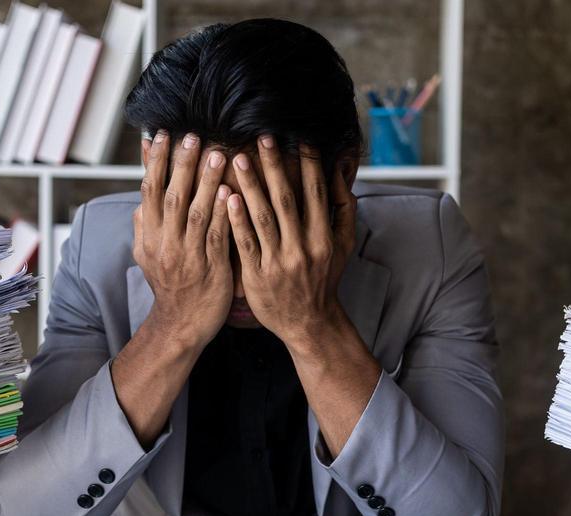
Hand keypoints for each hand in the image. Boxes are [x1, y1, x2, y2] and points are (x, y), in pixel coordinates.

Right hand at [133, 130, 232, 350]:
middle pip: (171, 196)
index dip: (154, 162)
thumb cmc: (170, 286)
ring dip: (205, 182)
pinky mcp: (210, 268)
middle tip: (192, 136)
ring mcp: (187, 256)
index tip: (162, 135)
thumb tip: (140, 197)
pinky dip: (220, 213)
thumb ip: (144, 225)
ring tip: (216, 154)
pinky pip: (215, 236)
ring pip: (195, 212)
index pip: (149, 191)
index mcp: (149, 237)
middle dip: (181, 164)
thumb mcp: (148, 256)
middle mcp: (165, 244)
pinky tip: (229, 192)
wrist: (181, 325)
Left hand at [226, 135, 355, 345]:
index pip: (315, 192)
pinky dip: (236, 219)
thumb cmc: (324, 277)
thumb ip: (343, 207)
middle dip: (274, 166)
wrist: (308, 323)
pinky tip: (227, 196)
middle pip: (287, 199)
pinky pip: (245, 242)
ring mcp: (279, 262)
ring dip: (250, 186)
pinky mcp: (257, 275)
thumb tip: (339, 171)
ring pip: (263, 217)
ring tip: (236, 158)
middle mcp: (303, 248)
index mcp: (324, 237)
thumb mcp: (343, 244)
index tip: (297, 137)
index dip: (307, 163)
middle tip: (261, 136)